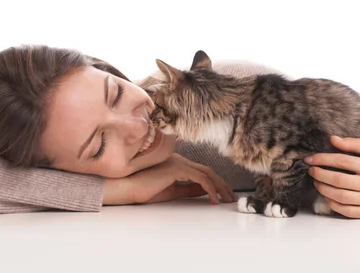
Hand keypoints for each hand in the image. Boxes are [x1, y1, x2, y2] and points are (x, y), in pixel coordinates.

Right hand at [103, 153, 237, 204]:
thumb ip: (187, 189)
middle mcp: (179, 159)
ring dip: (220, 187)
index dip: (216, 183)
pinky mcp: (176, 168)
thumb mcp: (171, 191)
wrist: (127, 188)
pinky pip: (200, 178)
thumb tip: (203, 191)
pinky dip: (210, 189)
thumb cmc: (143, 190)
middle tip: (232, 197)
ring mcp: (178, 162)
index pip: (202, 171)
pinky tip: (214, 200)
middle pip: (208, 171)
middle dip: (222, 184)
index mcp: (177, 163)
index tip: (224, 195)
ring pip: (207, 173)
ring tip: (227, 200)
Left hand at [305, 136, 359, 218]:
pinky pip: (347, 211)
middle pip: (340, 180)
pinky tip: (327, 195)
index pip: (343, 161)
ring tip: (316, 182)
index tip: (310, 159)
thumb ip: (354, 143)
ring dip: (323, 189)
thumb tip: (332, 139)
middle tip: (311, 171)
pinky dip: (333, 203)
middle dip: (320, 175)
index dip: (323, 159)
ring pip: (341, 197)